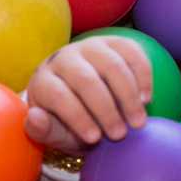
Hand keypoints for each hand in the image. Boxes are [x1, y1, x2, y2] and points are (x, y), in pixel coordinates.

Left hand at [24, 35, 152, 152]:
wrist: (84, 99)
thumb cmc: (65, 120)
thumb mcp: (53, 132)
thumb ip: (42, 130)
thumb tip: (35, 117)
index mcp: (43, 79)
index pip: (58, 95)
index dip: (77, 117)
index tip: (94, 139)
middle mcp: (63, 57)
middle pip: (85, 79)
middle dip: (105, 110)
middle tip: (120, 135)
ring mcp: (89, 46)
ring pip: (112, 65)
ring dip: (128, 96)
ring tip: (137, 122)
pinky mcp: (114, 42)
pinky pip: (132, 52)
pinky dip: (142, 76)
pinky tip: (145, 100)